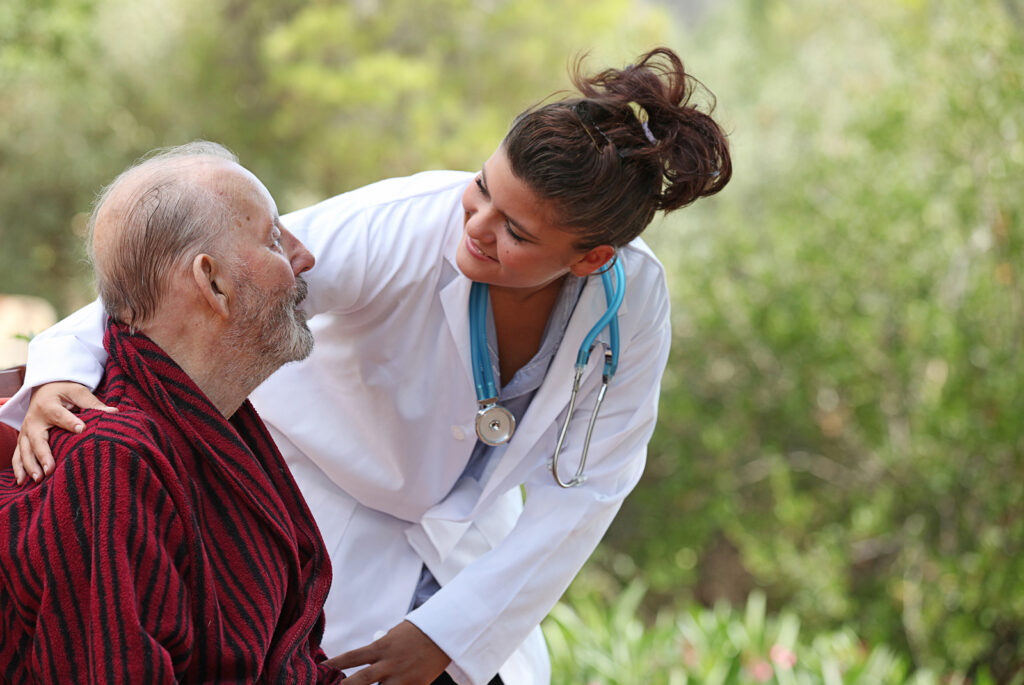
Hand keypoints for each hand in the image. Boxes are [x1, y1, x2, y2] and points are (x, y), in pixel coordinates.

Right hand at [13, 381, 115, 484]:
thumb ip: (93, 403)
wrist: (44, 389)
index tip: (82, 430)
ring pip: (24, 449)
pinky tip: (21, 481)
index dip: (70, 422)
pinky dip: (18, 468)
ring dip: (29, 465)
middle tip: (50, 470)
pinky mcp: (23, 439)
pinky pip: (17, 454)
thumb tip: (114, 412)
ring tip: (39, 479)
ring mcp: (26, 431)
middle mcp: (33, 420)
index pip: (59, 415)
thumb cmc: (64, 392)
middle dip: (43, 455)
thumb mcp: (78, 392)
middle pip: (37, 439)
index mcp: (48, 405)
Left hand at [323, 620, 450, 684]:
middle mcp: (390, 663)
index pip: (353, 657)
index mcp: (383, 646)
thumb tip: (364, 664)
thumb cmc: (418, 632)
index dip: (336, 663)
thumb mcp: (394, 636)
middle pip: (361, 680)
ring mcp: (403, 677)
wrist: (445, 633)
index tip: (323, 667)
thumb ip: (379, 651)